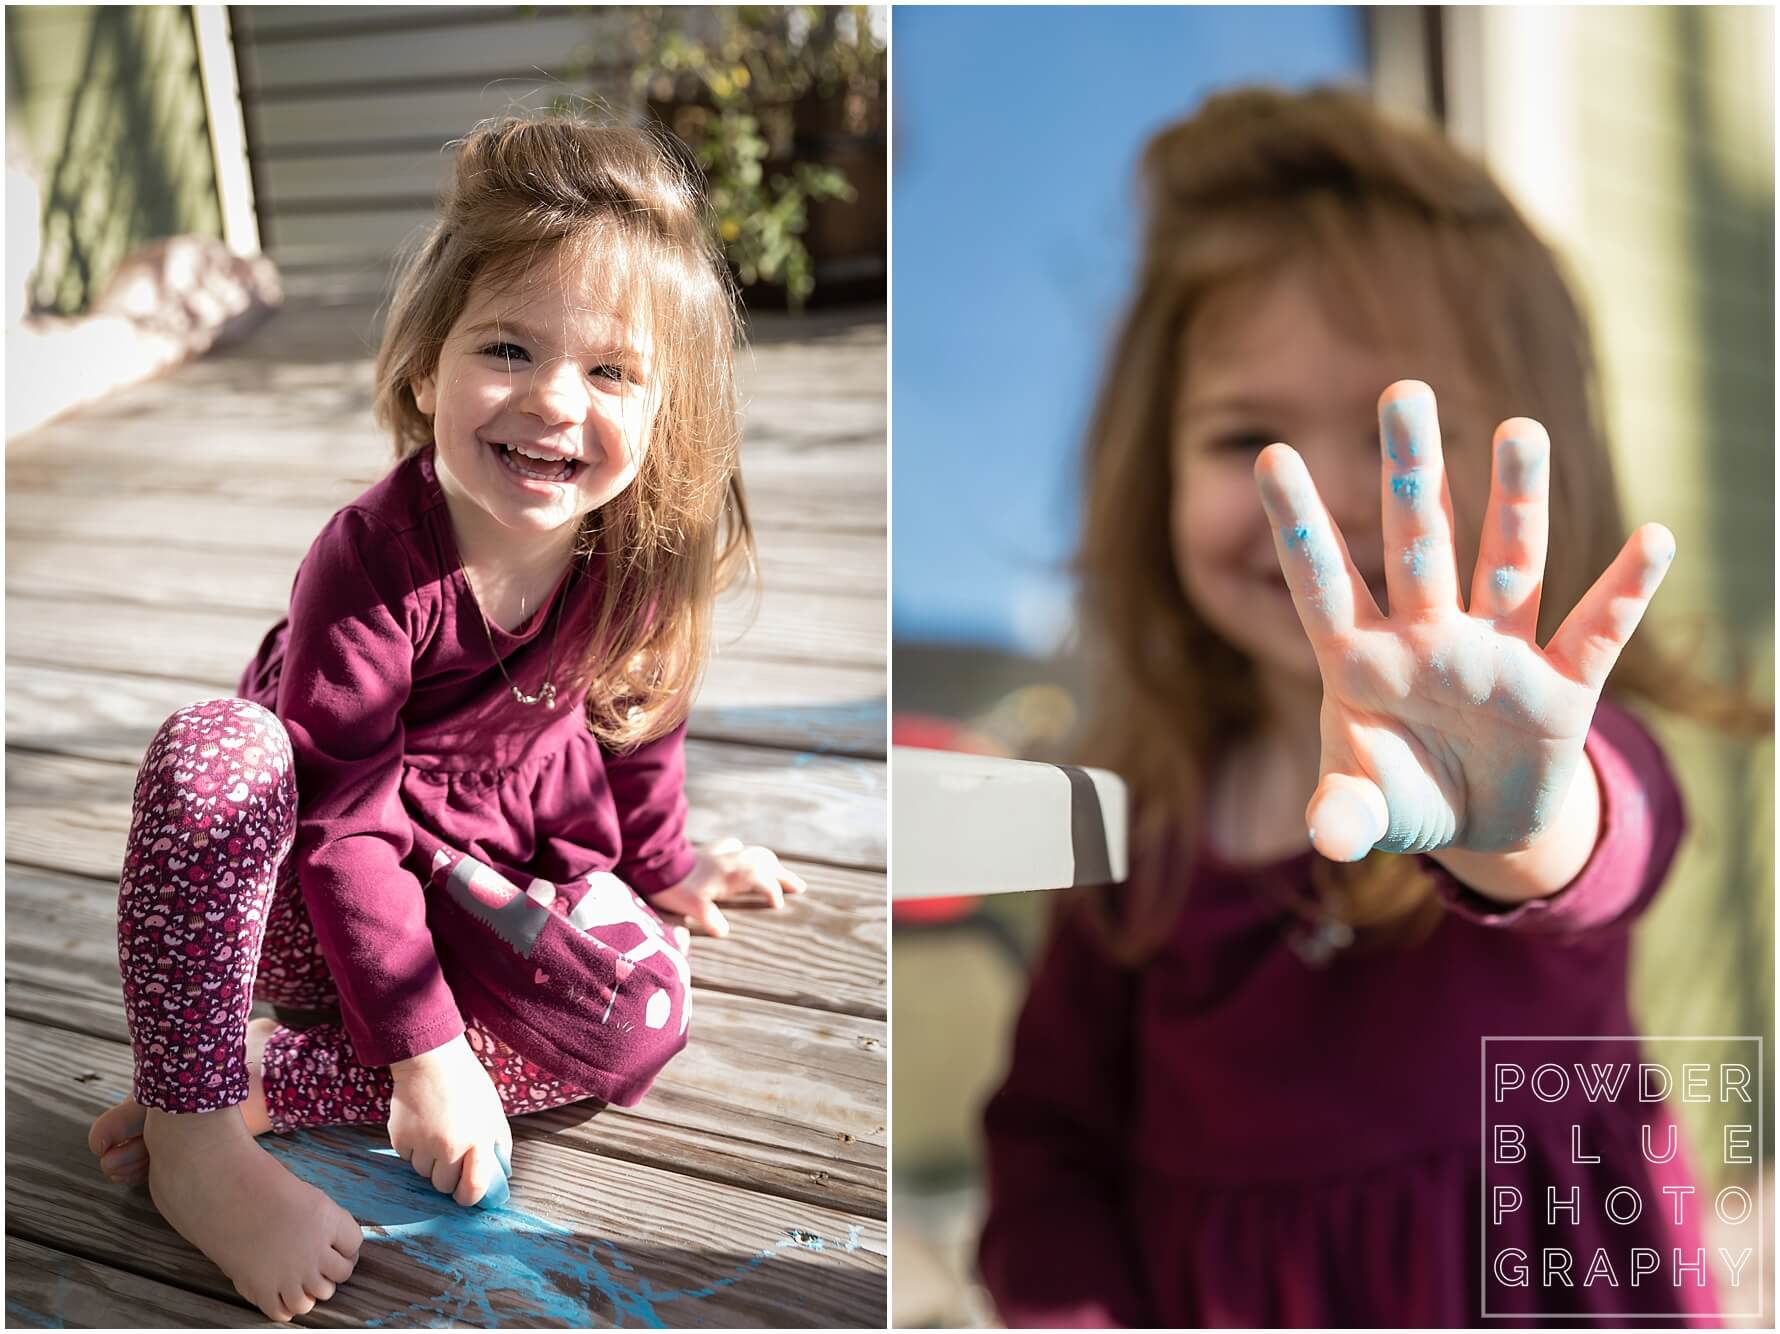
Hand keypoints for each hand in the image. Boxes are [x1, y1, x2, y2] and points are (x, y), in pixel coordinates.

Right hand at [387, 1033, 512, 1207]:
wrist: (432, 1060)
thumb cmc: (468, 1084)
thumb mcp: (494, 1113)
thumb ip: (500, 1145)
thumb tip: (502, 1174)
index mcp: (478, 1141)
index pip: (472, 1190)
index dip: (469, 1197)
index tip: (467, 1193)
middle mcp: (449, 1147)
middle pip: (444, 1186)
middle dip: (448, 1175)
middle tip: (451, 1152)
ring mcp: (422, 1144)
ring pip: (423, 1173)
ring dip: (430, 1161)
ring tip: (436, 1131)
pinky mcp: (400, 1138)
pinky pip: (406, 1158)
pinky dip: (413, 1148)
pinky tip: (421, 1125)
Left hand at [648, 838, 807, 936]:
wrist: (654, 860)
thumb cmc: (673, 886)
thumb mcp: (690, 906)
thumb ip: (709, 919)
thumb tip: (724, 931)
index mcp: (730, 875)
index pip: (762, 879)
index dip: (773, 890)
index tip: (778, 905)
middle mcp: (731, 861)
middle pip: (766, 862)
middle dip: (784, 874)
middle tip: (800, 887)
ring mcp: (722, 853)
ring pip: (755, 852)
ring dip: (772, 862)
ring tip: (782, 872)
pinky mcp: (711, 850)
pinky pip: (736, 846)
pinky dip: (747, 852)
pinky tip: (745, 855)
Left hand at [1254, 380, 1672, 868]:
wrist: (1479, 825)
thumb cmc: (1403, 794)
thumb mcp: (1367, 810)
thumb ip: (1345, 814)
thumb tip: (1331, 836)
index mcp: (1360, 661)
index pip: (1322, 582)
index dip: (1300, 525)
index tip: (1272, 456)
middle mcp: (1427, 639)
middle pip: (1417, 543)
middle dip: (1409, 473)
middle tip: (1403, 391)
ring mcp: (1496, 654)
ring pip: (1506, 563)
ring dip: (1516, 500)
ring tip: (1520, 429)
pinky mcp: (1560, 687)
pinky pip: (1594, 631)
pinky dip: (1624, 591)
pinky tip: (1652, 539)